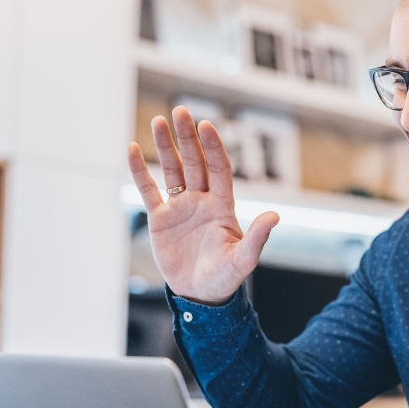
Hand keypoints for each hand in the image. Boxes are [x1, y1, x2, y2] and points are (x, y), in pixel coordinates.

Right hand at [127, 106, 278, 304]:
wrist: (200, 295)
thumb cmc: (225, 278)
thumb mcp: (243, 260)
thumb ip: (257, 238)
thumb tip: (275, 216)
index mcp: (223, 206)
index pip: (218, 169)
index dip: (213, 147)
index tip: (206, 126)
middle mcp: (202, 201)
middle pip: (195, 162)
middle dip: (188, 138)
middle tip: (181, 112)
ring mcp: (180, 208)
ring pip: (172, 170)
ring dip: (165, 146)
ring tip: (159, 120)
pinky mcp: (160, 219)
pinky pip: (148, 190)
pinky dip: (140, 171)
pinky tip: (132, 149)